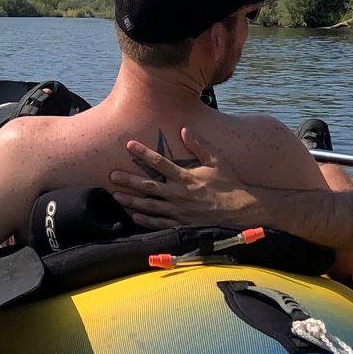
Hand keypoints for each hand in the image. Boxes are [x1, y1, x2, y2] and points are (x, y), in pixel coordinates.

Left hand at [109, 128, 263, 230]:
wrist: (241, 211)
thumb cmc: (229, 183)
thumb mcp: (217, 160)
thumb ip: (199, 145)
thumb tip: (184, 129)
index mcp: (186, 176)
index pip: (160, 162)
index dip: (143, 153)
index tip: (129, 144)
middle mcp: (179, 194)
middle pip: (148, 186)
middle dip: (128, 180)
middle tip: (111, 175)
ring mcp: (179, 211)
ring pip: (149, 205)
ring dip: (131, 200)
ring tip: (116, 195)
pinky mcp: (181, 224)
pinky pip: (159, 222)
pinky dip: (145, 219)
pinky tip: (134, 216)